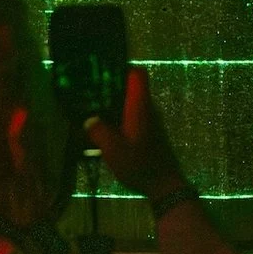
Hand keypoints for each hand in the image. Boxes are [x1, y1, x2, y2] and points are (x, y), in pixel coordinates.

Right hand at [84, 65, 187, 206]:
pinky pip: (133, 115)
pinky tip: (105, 126)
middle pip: (132, 87)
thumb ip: (98, 130)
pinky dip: (120, 116)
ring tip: (93, 108)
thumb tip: (88, 118)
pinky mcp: (149, 132)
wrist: (163, 185)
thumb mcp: (113, 149)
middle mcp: (148, 108)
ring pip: (132, 102)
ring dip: (114, 103)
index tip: (102, 71)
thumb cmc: (139, 164)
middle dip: (112, 86)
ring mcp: (150, 120)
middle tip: (89, 90)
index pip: (138, 75)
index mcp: (140, 106)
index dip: (122, 68)